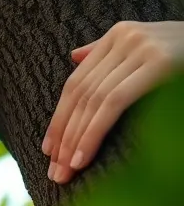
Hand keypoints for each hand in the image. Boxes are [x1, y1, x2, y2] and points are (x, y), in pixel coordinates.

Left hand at [42, 20, 183, 183]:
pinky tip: (82, 157)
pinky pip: (112, 103)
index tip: (49, 150)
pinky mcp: (156, 64)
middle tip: (54, 170)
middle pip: (80, 92)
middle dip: (64, 135)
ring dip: (75, 140)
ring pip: (93, 100)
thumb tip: (75, 57)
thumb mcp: (148, 54)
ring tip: (65, 171)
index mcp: (119, 34)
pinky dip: (93, 132)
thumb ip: (110, 56)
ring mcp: (141, 48)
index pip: (78, 82)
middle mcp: (125, 37)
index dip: (60, 118)